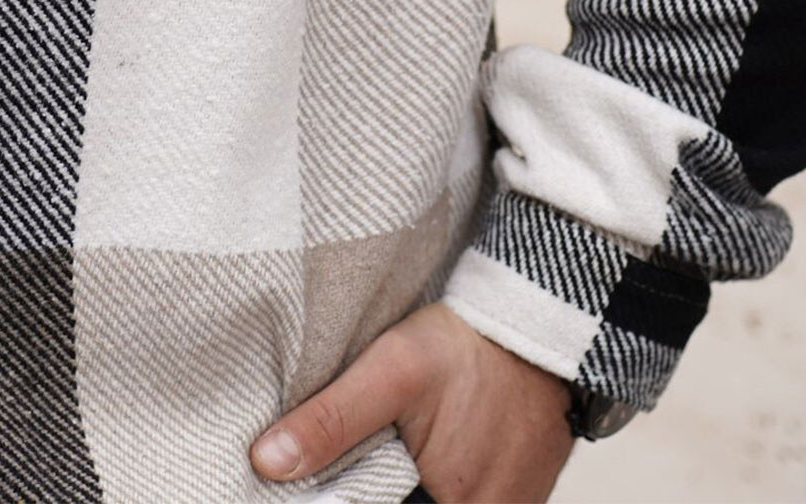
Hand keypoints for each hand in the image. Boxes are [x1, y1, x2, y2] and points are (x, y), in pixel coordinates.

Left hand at [248, 302, 575, 502]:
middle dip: (390, 490)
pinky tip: (428, 453)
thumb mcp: (391, 371)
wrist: (538, 320)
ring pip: (440, 502)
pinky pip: (470, 497)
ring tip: (401, 451)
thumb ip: (330, 421)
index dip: (357, 497)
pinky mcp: (522, 491)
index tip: (339, 480)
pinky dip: (441, 482)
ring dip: (412, 486)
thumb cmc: (467, 346)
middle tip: (378, 453)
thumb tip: (268, 462)